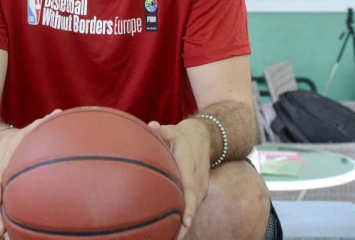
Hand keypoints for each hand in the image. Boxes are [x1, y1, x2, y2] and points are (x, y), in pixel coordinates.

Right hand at [0, 109, 61, 236]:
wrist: (0, 144)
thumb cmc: (19, 138)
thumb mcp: (29, 129)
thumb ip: (43, 122)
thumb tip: (59, 112)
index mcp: (2, 166)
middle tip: (2, 229)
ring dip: (0, 222)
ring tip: (6, 238)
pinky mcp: (2, 193)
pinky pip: (3, 208)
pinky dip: (6, 220)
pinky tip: (12, 234)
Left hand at [148, 119, 210, 239]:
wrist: (203, 137)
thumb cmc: (181, 135)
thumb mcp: (171, 130)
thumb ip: (160, 130)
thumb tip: (151, 126)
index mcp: (189, 165)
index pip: (190, 188)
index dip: (188, 206)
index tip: (185, 222)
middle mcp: (198, 179)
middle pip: (192, 205)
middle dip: (184, 226)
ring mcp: (200, 186)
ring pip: (192, 209)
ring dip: (183, 226)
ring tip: (169, 239)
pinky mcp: (199, 192)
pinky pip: (191, 207)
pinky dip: (184, 220)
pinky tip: (172, 233)